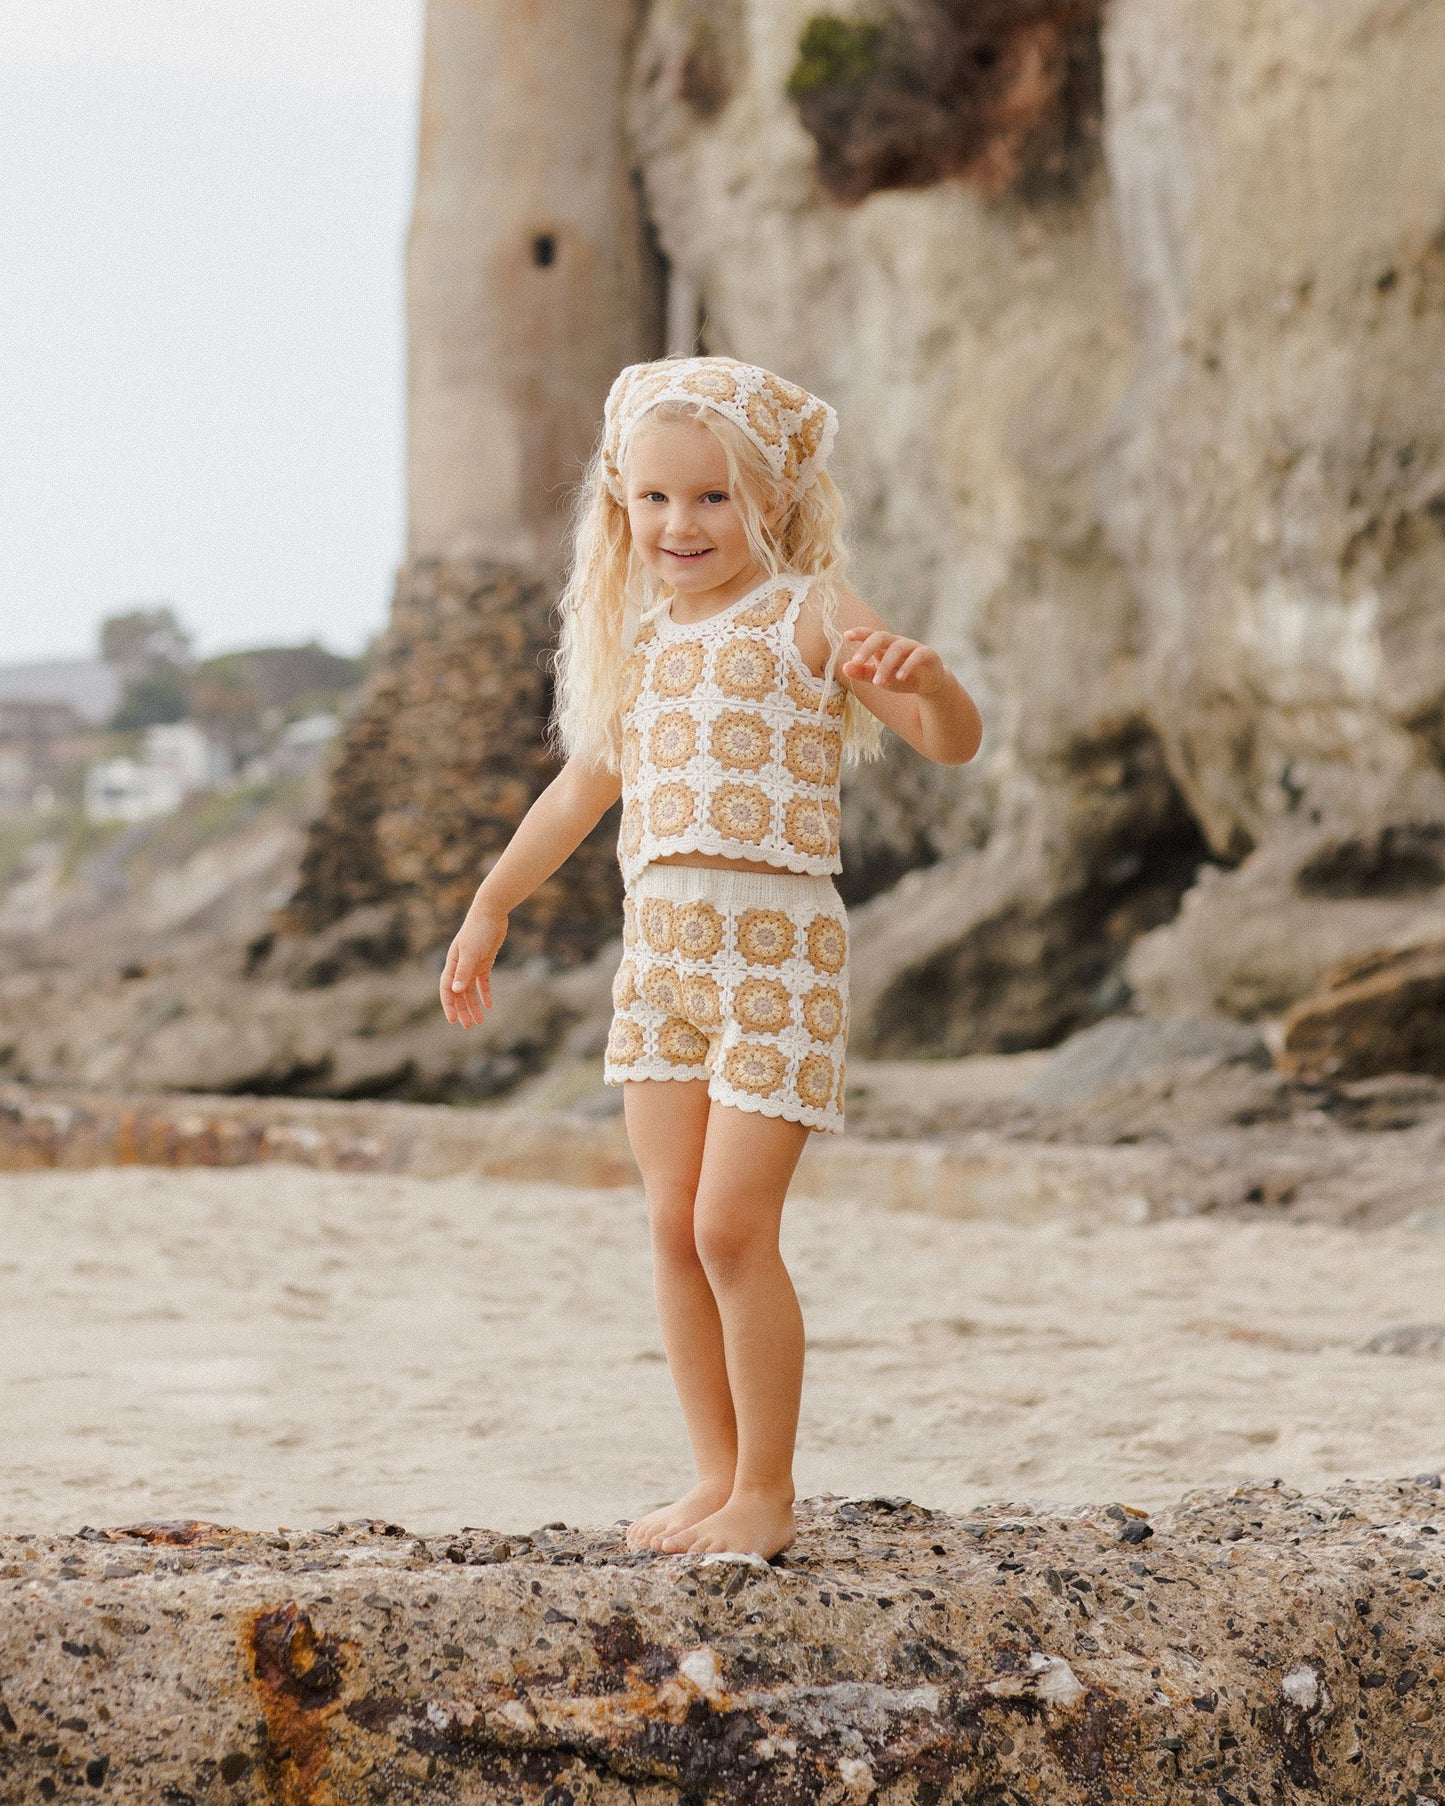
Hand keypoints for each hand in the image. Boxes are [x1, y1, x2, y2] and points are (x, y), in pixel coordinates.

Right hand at [440, 906, 507, 1027]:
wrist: (492, 912)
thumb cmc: (478, 930)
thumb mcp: (471, 952)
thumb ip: (464, 971)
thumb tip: (455, 990)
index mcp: (452, 963)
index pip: (446, 989)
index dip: (449, 1005)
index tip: (452, 1020)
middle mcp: (461, 966)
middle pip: (459, 993)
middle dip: (463, 1010)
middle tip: (468, 1026)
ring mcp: (473, 964)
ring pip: (471, 990)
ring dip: (474, 1005)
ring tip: (479, 1021)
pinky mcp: (485, 961)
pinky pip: (483, 982)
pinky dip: (485, 993)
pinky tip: (489, 1005)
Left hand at [841, 627, 945, 694]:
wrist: (928, 683)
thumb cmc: (900, 677)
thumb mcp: (880, 678)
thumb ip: (863, 673)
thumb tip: (844, 667)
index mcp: (884, 645)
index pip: (870, 634)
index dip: (859, 633)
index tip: (846, 635)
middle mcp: (897, 642)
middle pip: (881, 636)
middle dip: (868, 647)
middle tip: (857, 660)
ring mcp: (913, 646)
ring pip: (897, 649)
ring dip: (886, 665)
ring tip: (877, 682)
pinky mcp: (927, 654)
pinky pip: (917, 656)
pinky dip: (908, 666)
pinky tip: (900, 677)